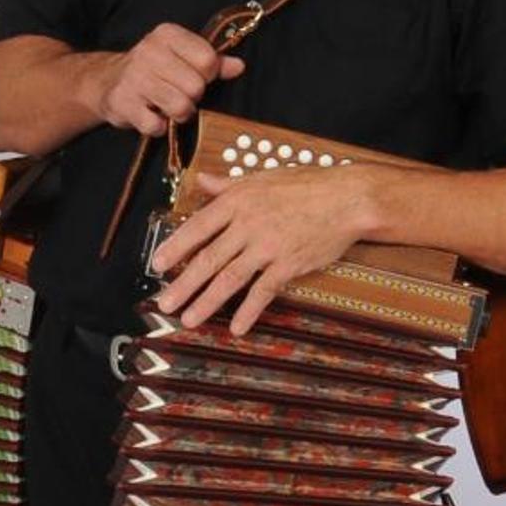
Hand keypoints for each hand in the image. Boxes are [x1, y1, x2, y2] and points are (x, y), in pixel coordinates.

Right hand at [94, 24, 244, 134]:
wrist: (108, 80)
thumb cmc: (154, 68)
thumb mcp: (182, 56)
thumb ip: (212, 60)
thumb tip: (238, 66)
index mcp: (167, 35)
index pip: (208, 60)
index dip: (208, 75)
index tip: (194, 75)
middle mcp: (148, 51)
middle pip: (196, 87)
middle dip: (192, 96)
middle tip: (178, 92)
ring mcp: (133, 77)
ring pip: (180, 107)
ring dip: (178, 113)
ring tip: (167, 104)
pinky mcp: (122, 102)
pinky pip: (157, 126)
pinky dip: (158, 126)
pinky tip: (150, 114)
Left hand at [150, 164, 374, 334]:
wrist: (347, 199)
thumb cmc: (305, 185)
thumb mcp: (261, 177)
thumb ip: (227, 184)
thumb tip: (201, 181)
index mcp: (237, 201)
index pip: (197, 227)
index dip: (175, 248)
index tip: (157, 265)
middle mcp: (248, 225)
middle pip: (208, 259)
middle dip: (183, 284)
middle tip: (164, 303)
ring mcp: (268, 246)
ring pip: (230, 278)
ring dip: (207, 302)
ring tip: (189, 319)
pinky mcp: (289, 263)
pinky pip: (264, 291)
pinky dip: (250, 311)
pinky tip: (237, 327)